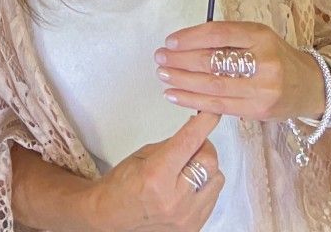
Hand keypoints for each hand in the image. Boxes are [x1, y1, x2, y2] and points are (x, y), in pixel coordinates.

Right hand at [85, 112, 223, 231]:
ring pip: (217, 179)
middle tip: (192, 144)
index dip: (204, 122)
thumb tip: (196, 130)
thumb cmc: (122, 185)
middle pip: (209, 160)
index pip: (189, 141)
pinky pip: (213, 198)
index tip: (212, 111)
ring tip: (187, 170)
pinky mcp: (194, 227)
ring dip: (205, 169)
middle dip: (203, 147)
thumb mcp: (143, 155)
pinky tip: (187, 186)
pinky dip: (204, 187)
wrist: (113, 218)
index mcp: (157, 175)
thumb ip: (172, 144)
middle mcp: (175, 199)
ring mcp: (186, 217)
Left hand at [154, 22, 325, 120]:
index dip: (191, 37)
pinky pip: (219, 106)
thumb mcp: (257, 36)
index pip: (218, 34)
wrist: (310, 86)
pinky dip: (193, 101)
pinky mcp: (258, 111)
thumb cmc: (275, 56)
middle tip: (160, 58)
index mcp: (260, 36)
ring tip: (163, 75)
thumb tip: (186, 42)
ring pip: (213, 86)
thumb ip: (227, 38)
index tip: (170, 41)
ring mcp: (262, 89)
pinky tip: (176, 94)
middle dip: (181, 60)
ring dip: (182, 82)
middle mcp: (263, 61)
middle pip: (213, 61)